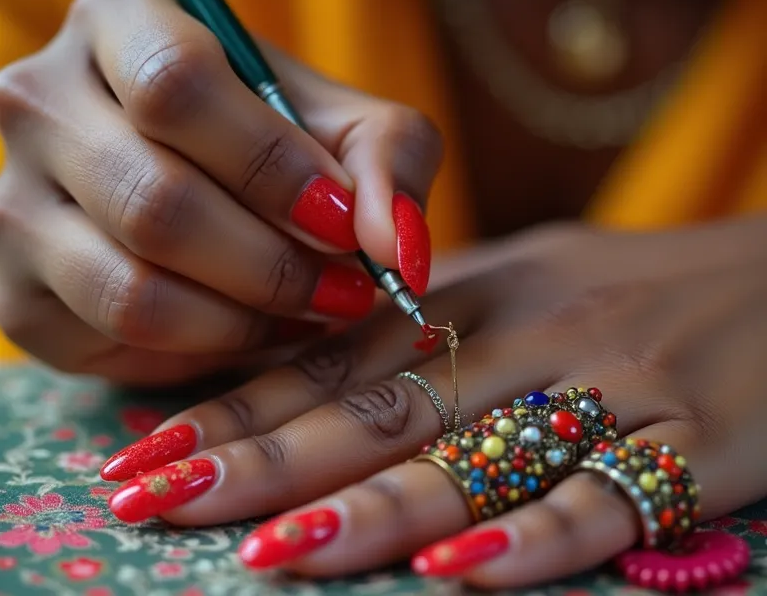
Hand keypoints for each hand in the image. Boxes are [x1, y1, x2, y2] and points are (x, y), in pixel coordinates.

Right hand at [0, 0, 439, 384]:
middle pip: (156, 202)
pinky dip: (203, 349)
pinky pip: (114, 342)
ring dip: (245, 319)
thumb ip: (389, 163)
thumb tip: (398, 250)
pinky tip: (249, 324)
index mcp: (120, 24)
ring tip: (306, 310)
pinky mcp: (14, 293)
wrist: (204, 180)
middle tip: (344, 290)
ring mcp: (10, 201)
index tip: (342, 223)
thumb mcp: (350, 125)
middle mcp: (41, 102)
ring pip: (131, 289)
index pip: (177, 85)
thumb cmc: (279, 139)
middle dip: (273, 266)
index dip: (271, 166)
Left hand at [99, 216, 766, 586]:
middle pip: (381, 405)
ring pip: (475, 454)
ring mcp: (612, 383)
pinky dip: (532, 539)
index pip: (339, 355)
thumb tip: (324, 366)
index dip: (242, 405)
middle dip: (264, 460)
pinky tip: (458, 575)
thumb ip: (433, 325)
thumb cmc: (629, 286)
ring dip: (374, 510)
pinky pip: (605, 497)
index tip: (151, 450)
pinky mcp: (698, 440)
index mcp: (479, 295)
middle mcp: (530, 334)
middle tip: (158, 502)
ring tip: (273, 553)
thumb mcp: (525, 282)